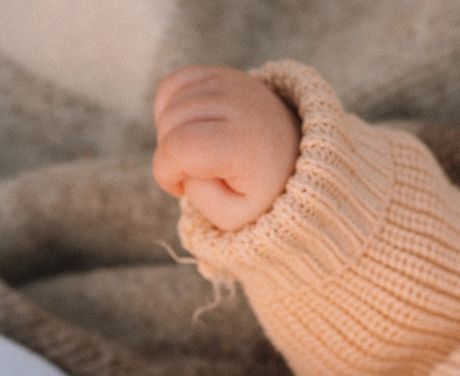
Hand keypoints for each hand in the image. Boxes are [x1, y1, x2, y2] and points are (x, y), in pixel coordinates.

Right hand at [153, 65, 301, 231]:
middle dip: (168, 155)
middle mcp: (240, 105)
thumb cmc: (262, 191)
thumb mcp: (236, 217)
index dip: (165, 172)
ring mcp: (232, 84)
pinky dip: (169, 107)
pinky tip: (186, 129)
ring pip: (169, 104)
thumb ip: (200, 196)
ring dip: (168, 134)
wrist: (293, 157)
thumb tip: (180, 159)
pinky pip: (174, 84)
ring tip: (194, 154)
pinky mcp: (222, 74)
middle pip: (170, 123)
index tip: (179, 188)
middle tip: (192, 174)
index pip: (180, 147)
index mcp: (246, 144)